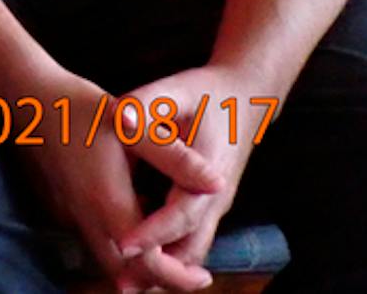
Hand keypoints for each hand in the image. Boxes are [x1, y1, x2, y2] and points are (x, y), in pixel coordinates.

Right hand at [18, 71, 223, 292]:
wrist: (22, 95)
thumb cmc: (78, 106)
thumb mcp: (131, 125)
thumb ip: (175, 157)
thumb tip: (216, 184)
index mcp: (106, 202)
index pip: (146, 262)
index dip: (178, 277)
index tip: (205, 278)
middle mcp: (84, 217)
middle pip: (125, 275)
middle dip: (160, 280)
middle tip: (192, 274)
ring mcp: (67, 215)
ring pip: (106, 262)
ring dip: (138, 268)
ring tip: (170, 254)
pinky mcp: (59, 208)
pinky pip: (93, 243)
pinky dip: (119, 250)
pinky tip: (135, 222)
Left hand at [111, 65, 266, 283]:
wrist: (247, 97)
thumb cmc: (209, 92)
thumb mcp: (177, 91)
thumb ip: (149, 103)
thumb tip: (122, 115)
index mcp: (210, 174)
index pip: (180, 215)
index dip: (152, 232)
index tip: (121, 244)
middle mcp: (216, 199)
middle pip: (189, 248)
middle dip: (157, 267)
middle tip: (119, 281)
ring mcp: (215, 207)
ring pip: (192, 251)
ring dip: (163, 267)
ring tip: (124, 278)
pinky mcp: (209, 207)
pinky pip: (191, 242)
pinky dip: (169, 256)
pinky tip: (138, 258)